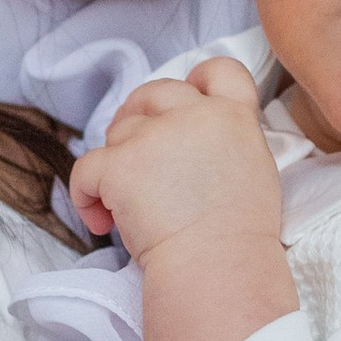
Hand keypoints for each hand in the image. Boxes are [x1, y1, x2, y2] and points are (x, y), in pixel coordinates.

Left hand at [71, 59, 286, 269]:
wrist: (219, 269)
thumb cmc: (238, 240)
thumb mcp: (254, 173)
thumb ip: (227, 144)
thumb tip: (194, 149)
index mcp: (235, 118)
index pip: (219, 70)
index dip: (195, 80)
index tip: (179, 107)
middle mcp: (196, 116)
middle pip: (155, 92)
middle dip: (137, 115)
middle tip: (133, 154)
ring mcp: (156, 137)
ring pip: (120, 133)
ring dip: (117, 163)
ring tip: (124, 205)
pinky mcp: (121, 164)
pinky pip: (86, 168)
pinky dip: (86, 194)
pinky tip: (99, 220)